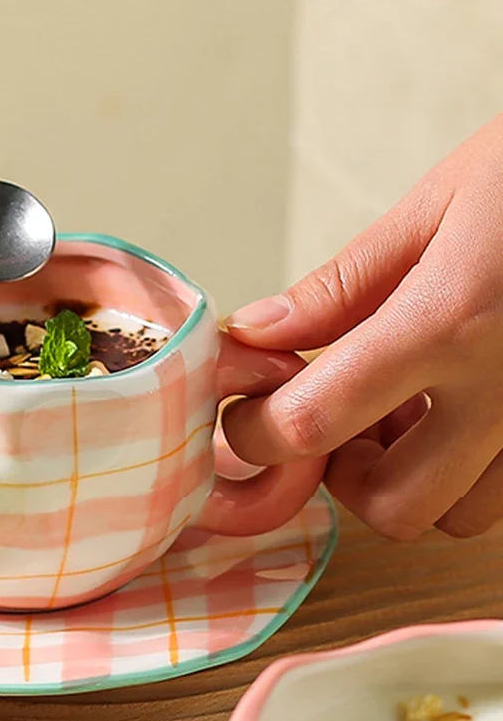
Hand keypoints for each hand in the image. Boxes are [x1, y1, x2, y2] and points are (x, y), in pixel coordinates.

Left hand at [221, 111, 502, 540]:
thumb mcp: (440, 203)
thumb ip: (342, 285)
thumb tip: (255, 334)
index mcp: (448, 320)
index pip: (312, 423)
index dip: (256, 436)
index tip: (248, 418)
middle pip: (393, 507)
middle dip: (346, 480)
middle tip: (341, 421)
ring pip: (460, 517)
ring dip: (413, 484)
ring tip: (411, 414)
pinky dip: (472, 476)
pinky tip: (465, 415)